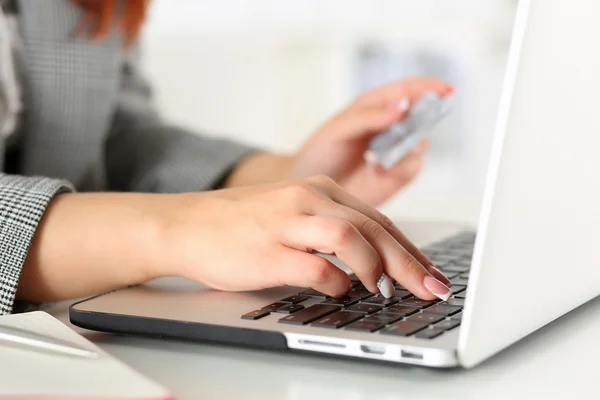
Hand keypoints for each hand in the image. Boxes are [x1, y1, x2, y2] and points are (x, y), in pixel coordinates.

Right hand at [17, 177, 450, 302]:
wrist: (186, 224)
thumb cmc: (241, 225)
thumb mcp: (294, 215)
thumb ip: (332, 232)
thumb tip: (374, 264)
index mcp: (319, 190)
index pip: (378, 219)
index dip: (410, 249)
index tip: (430, 273)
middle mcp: (308, 198)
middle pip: (375, 227)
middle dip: (410, 262)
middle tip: (434, 289)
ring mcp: (288, 221)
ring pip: (352, 236)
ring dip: (378, 266)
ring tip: (390, 291)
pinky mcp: (269, 248)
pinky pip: (315, 266)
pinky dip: (336, 282)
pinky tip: (340, 292)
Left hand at [287, 77, 453, 205]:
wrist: (308, 187)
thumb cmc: (319, 153)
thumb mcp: (338, 129)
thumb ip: (368, 117)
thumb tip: (401, 106)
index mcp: (375, 106)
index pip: (408, 90)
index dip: (429, 88)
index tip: (446, 90)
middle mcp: (390, 127)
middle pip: (422, 116)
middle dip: (422, 120)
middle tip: (407, 129)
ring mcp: (395, 152)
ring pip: (420, 144)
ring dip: (408, 147)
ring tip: (382, 156)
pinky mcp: (395, 177)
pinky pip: (412, 168)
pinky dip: (401, 169)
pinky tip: (380, 171)